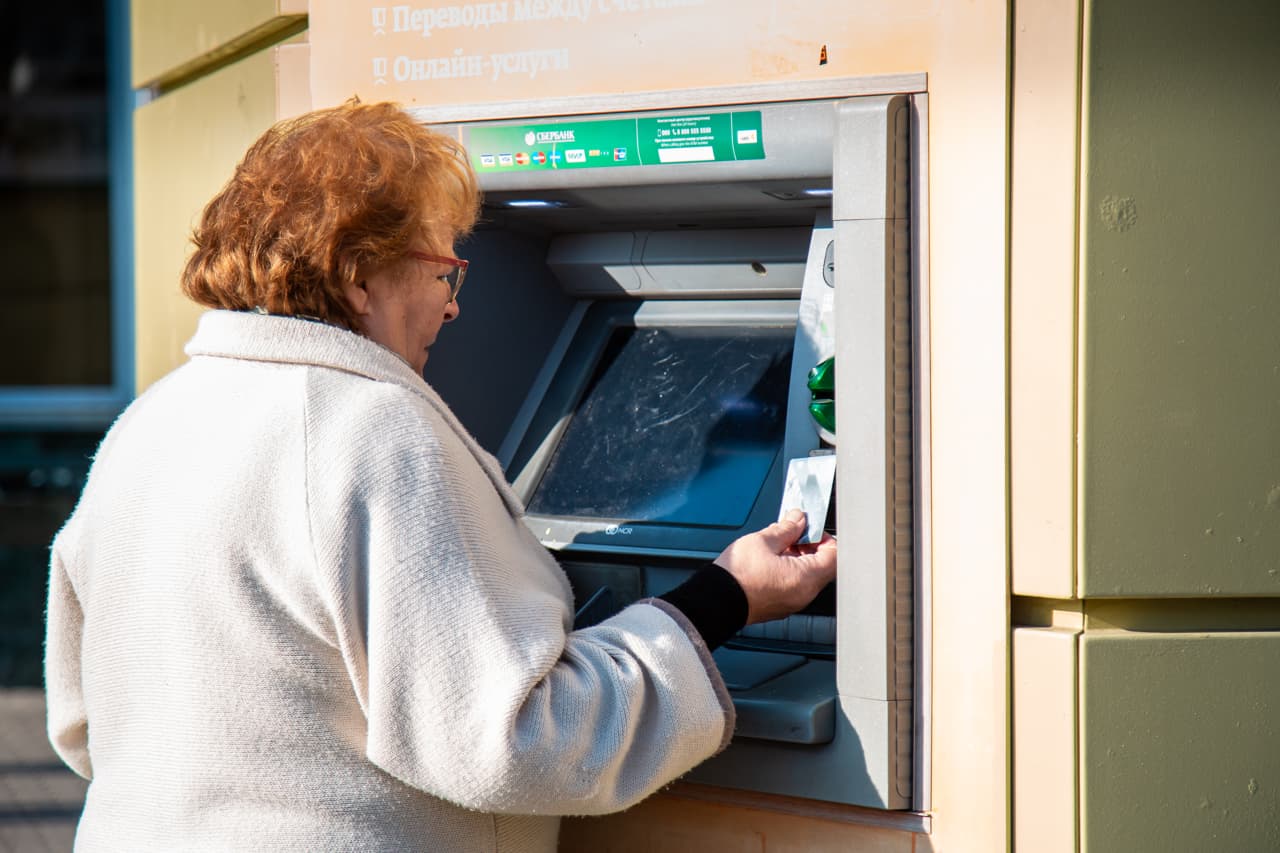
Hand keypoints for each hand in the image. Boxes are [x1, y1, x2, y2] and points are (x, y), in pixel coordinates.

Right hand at [713, 509, 837, 624]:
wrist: (715, 601)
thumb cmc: (736, 576)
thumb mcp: (763, 541)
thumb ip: (786, 528)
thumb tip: (798, 519)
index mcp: (806, 578)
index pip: (834, 554)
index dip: (823, 536)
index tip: (808, 527)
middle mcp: (804, 594)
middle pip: (821, 565)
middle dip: (808, 545)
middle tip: (790, 532)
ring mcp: (792, 602)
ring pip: (806, 575)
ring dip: (796, 557)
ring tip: (775, 545)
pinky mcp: (779, 606)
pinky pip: (793, 585)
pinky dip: (787, 570)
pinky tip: (768, 560)